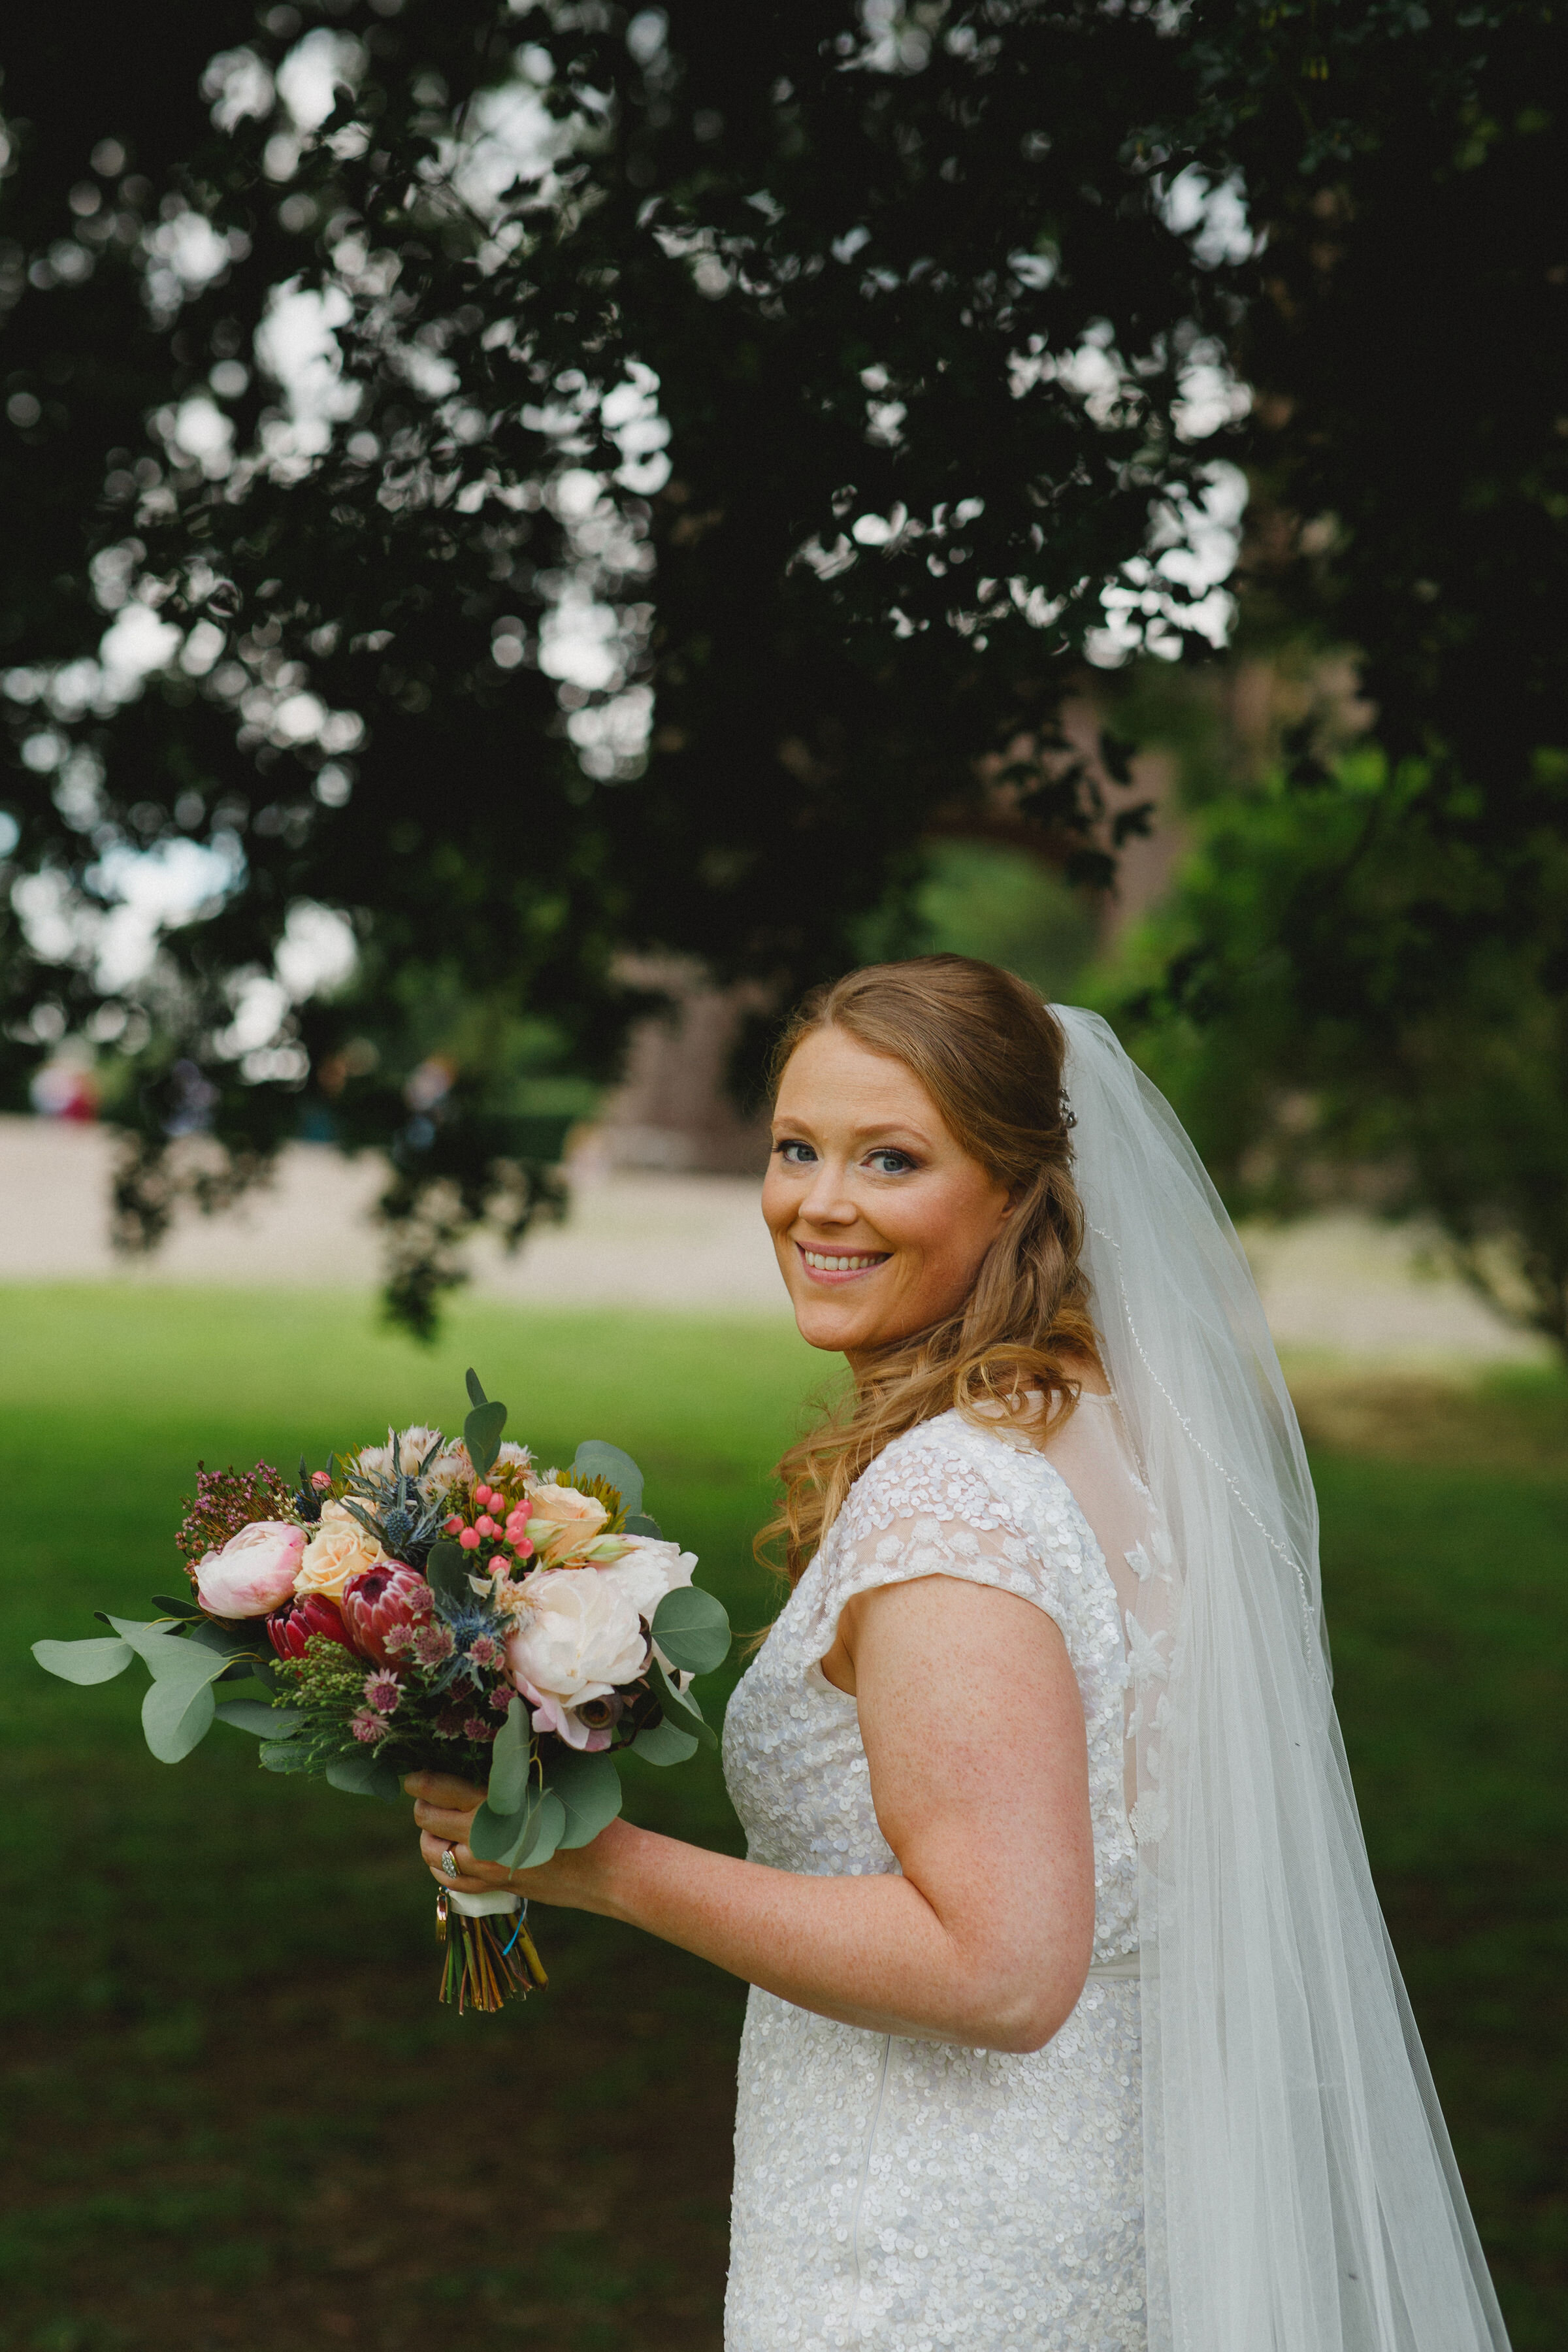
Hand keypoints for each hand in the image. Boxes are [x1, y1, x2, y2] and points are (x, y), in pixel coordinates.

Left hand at [406, 1770, 632, 1909]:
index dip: (419, 1780)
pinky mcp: (494, 1888)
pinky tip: (449, 1855)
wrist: (608, 1868)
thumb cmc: (587, 1813)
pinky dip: (442, 1867)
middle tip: (427, 1794)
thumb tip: (493, 1744)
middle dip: (422, 1804)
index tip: (414, 1773)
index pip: (439, 1789)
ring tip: (436, 1823)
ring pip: (432, 1853)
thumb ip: (519, 1767)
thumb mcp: (555, 1778)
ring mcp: (487, 1869)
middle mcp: (484, 1840)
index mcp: (497, 1806)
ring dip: (429, 1836)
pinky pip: (450, 1882)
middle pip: (427, 1821)